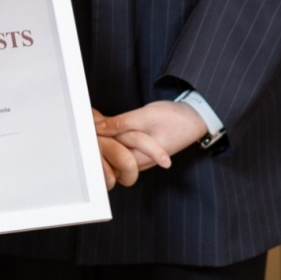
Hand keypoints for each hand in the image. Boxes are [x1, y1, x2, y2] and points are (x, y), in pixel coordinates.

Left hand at [92, 102, 206, 188]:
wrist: (196, 119)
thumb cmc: (174, 118)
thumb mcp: (145, 116)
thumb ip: (120, 123)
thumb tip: (96, 126)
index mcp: (140, 158)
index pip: (108, 158)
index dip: (94, 142)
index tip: (84, 126)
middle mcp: (139, 162)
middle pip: (108, 156)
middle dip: (96, 139)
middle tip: (87, 120)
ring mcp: (139, 157)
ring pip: (113, 150)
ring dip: (103, 135)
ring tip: (94, 119)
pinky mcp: (140, 149)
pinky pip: (121, 144)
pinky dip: (111, 133)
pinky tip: (104, 121)